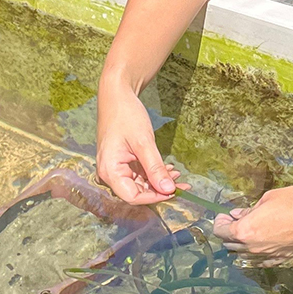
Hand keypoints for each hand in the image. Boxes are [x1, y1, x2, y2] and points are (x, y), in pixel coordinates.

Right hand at [96, 81, 183, 204]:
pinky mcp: (122, 162)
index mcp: (110, 170)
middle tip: (182, 185)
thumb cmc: (125, 115)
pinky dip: (153, 173)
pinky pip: (139, 174)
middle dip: (159, 190)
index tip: (173, 192)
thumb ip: (155, 168)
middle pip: (137, 192)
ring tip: (177, 174)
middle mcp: (110, 173)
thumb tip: (168, 190)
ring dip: (159, 181)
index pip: (133, 196)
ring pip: (140, 184)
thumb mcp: (143, 142)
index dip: (154, 197)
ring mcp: (116, 168)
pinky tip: (168, 168)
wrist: (117, 96)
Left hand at [212, 178, 292, 262]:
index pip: (222, 232)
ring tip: (246, 231)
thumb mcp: (266, 200)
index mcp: (246, 231)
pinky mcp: (281, 259)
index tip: (223, 216)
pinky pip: (262, 261)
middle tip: (233, 222)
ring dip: (241, 244)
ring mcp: (268, 256)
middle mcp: (254, 248)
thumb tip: (237, 215)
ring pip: (245, 255)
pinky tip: (259, 245)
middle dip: (228, 233)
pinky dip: (256, 254)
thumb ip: (248, 211)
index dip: (220, 223)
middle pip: (231, 245)